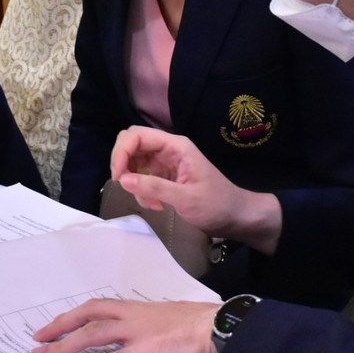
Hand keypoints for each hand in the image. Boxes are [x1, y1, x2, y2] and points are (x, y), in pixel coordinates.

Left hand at [30, 298, 218, 352]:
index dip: (75, 315)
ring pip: (92, 335)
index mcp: (139, 309)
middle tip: (39, 338)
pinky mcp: (145, 352)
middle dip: (61, 326)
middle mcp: (133, 316)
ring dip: (64, 345)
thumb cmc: (201, 326)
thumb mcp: (170, 320)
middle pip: (88, 316)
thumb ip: (150, 327)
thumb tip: (139, 338)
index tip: (57, 323)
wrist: (219, 329)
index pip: (98, 307)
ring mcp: (138, 333)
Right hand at [110, 127, 282, 252]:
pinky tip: (156, 206)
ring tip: (152, 203)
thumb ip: (154, 187)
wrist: (236, 217)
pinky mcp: (163, 178)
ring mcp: (164, 164)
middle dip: (123, 165)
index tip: (118, 177)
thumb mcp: (186, 199)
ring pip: (133, 163)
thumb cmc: (217, 205)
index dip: (122, 152)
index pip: (137, 135)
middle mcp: (168, 150)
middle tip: (126, 187)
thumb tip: (122, 180)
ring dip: (133, 183)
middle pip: (132, 145)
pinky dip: (141, 192)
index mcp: (176, 146)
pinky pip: (141, 178)